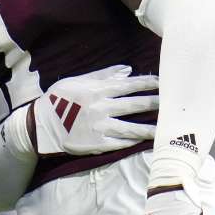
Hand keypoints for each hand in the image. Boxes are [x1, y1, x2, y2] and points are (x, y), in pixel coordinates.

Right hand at [31, 65, 157, 155]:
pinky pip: (121, 143)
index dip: (148, 83)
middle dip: (156, 103)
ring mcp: (101, 127)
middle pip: (135, 105)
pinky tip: (146, 141)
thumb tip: (127, 70)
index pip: (130, 85)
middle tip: (173, 103)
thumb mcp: (77, 81)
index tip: (163, 82)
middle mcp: (102, 108)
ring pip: (133, 128)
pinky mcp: (98, 144)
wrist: (41, 124)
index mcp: (98, 91)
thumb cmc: (59, 99)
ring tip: (166, 127)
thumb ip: (103, 75)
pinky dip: (135, 141)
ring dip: (151, 127)